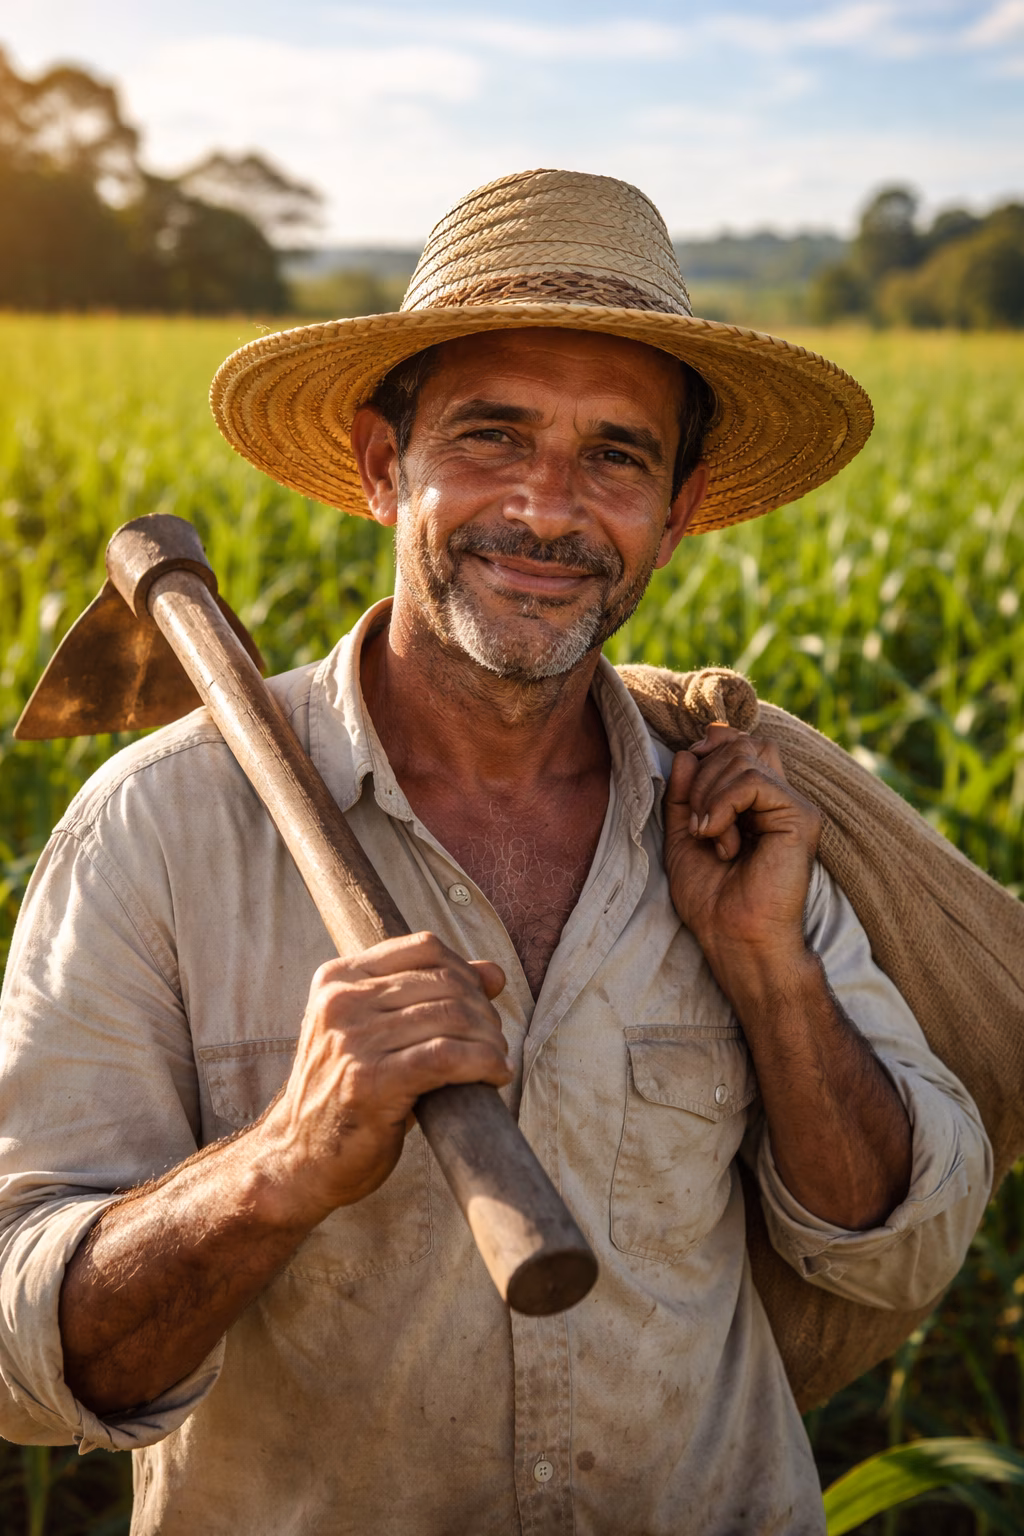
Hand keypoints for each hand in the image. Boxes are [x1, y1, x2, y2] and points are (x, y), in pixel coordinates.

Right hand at [256, 932, 508, 1222]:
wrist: (298, 1158)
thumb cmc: (345, 1093)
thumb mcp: (375, 1032)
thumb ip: (427, 995)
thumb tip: (494, 973)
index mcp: (336, 978)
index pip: (423, 948)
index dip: (466, 971)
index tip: (483, 1002)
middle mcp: (340, 1002)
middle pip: (443, 983)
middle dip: (483, 1011)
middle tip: (494, 1040)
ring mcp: (352, 1041)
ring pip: (450, 1018)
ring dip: (488, 1039)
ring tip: (497, 1059)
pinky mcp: (369, 1081)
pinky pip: (446, 1057)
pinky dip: (482, 1063)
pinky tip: (495, 1075)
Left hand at [663, 725, 821, 983]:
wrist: (734, 938)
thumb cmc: (712, 899)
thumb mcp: (684, 836)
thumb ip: (685, 794)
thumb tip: (688, 752)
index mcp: (758, 803)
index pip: (742, 744)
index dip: (713, 746)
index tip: (688, 774)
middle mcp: (780, 799)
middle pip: (742, 744)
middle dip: (703, 773)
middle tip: (697, 821)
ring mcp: (794, 806)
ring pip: (744, 758)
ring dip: (709, 795)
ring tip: (709, 837)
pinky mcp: (800, 817)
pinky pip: (753, 782)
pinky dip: (723, 804)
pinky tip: (718, 837)